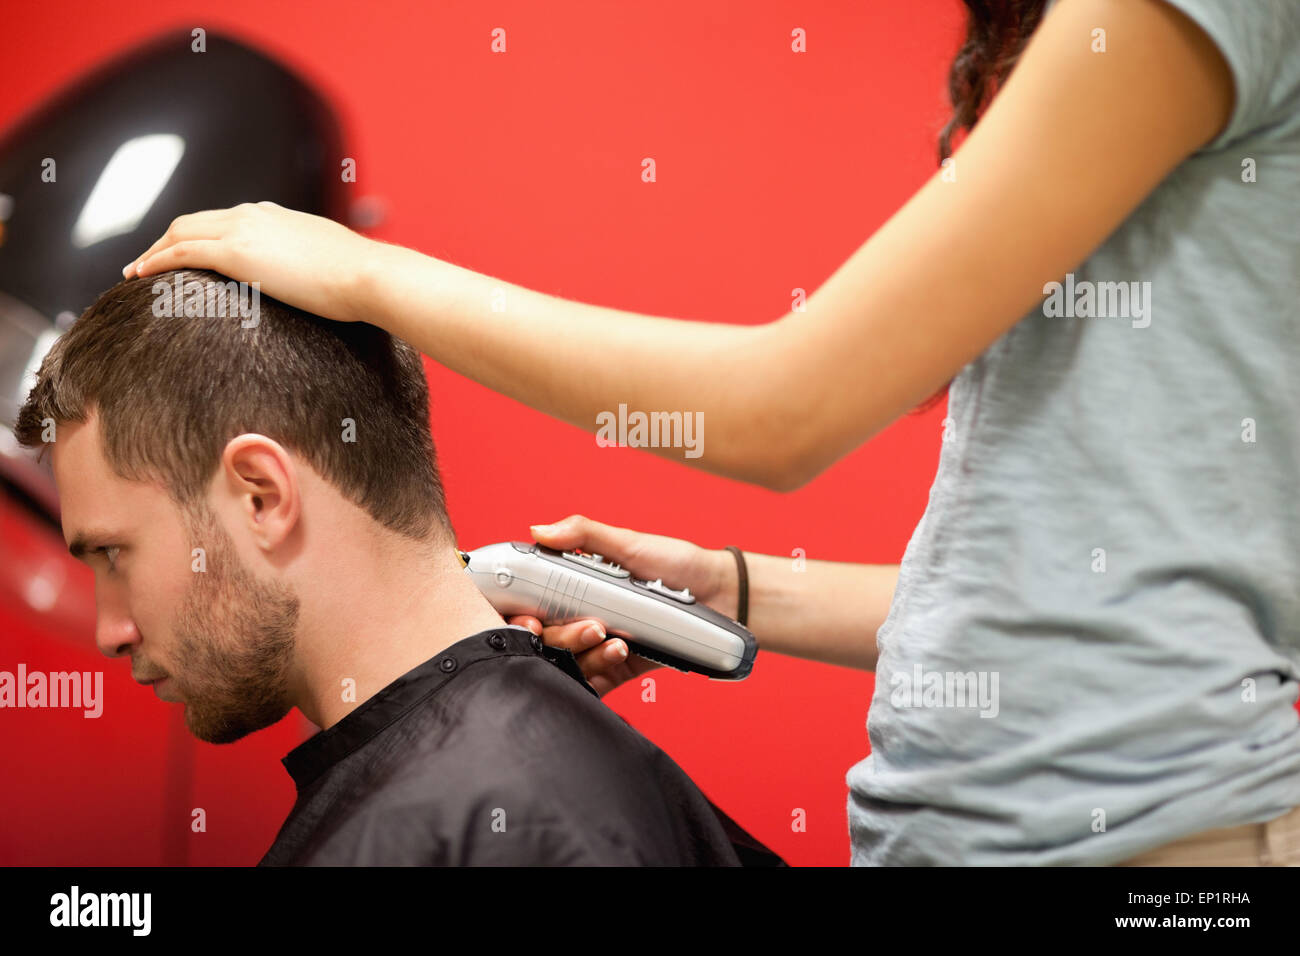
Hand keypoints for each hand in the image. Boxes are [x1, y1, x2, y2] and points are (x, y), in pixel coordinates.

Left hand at [121, 201, 375, 323]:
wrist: (367, 275)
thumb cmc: (360, 278)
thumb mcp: (330, 262)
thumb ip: (310, 264)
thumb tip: (316, 283)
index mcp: (274, 215)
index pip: (222, 220)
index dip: (195, 236)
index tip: (181, 254)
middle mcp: (253, 214)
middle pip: (192, 221)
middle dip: (164, 241)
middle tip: (146, 264)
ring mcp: (242, 230)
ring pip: (179, 232)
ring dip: (153, 251)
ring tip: (135, 273)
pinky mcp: (236, 253)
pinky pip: (181, 252)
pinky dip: (156, 260)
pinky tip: (141, 276)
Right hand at [504, 514, 738, 696]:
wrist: (723, 597)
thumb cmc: (677, 565)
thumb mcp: (630, 543)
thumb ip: (585, 534)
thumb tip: (539, 529)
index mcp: (572, 586)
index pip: (528, 604)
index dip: (516, 615)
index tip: (527, 618)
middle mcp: (578, 616)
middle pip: (544, 638)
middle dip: (558, 636)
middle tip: (589, 625)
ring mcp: (596, 645)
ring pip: (567, 663)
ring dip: (584, 653)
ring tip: (615, 640)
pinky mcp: (617, 669)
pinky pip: (594, 682)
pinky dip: (600, 672)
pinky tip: (621, 654)